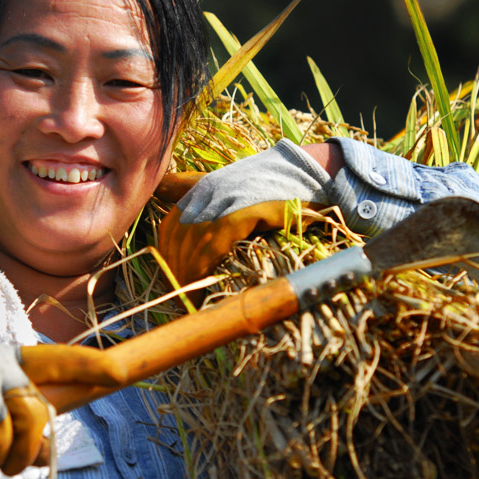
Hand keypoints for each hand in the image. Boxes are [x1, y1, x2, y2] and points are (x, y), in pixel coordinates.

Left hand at [157, 140, 335, 285]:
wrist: (311, 179)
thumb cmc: (276, 195)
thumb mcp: (238, 199)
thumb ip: (211, 208)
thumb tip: (185, 223)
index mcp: (202, 188)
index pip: (170, 224)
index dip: (167, 254)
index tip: (171, 278)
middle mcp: (208, 190)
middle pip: (179, 236)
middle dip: (175, 269)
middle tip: (181, 296)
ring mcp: (225, 198)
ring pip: (194, 242)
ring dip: (187, 274)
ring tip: (190, 299)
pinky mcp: (244, 210)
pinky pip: (215, 243)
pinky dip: (205, 266)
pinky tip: (204, 284)